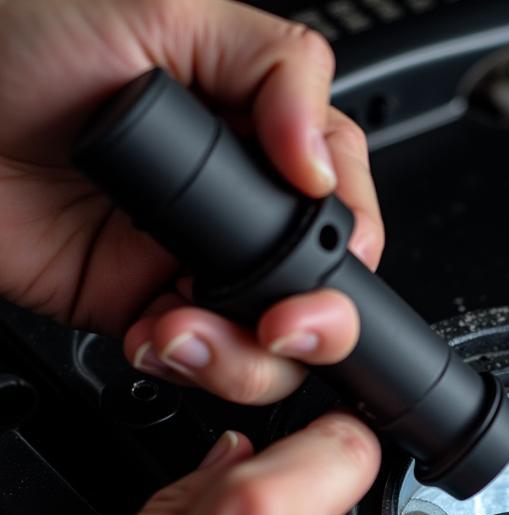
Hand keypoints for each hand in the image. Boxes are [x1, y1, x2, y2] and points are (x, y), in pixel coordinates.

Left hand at [0, 0, 380, 403]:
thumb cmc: (19, 37)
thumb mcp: (171, 13)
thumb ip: (277, 68)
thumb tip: (322, 167)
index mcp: (260, 143)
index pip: (346, 204)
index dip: (355, 243)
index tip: (341, 261)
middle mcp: (238, 214)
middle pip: (322, 295)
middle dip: (316, 324)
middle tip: (282, 323)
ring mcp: (194, 271)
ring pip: (272, 349)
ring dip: (242, 357)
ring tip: (178, 323)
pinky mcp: (146, 314)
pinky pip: (198, 365)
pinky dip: (184, 365)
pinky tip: (149, 334)